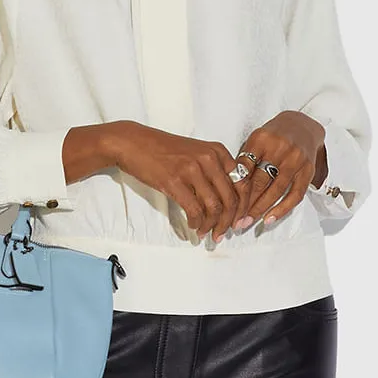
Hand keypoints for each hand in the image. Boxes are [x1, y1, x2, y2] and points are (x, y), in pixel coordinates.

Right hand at [105, 120, 239, 240]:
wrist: (134, 143)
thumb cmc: (163, 150)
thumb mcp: (196, 152)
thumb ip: (214, 170)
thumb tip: (227, 200)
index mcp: (218, 151)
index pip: (243, 184)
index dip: (243, 207)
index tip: (238, 221)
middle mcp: (209, 159)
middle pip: (231, 199)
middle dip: (228, 222)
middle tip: (222, 234)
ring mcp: (192, 170)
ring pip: (214, 207)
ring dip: (212, 226)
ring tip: (206, 233)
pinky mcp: (174, 182)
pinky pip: (194, 210)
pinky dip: (196, 223)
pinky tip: (193, 226)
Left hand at [231, 110, 325, 230]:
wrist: (302, 126)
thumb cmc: (272, 137)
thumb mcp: (254, 140)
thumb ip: (244, 160)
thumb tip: (228, 187)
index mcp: (261, 140)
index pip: (244, 168)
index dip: (233, 188)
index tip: (224, 203)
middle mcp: (280, 148)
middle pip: (259, 181)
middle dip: (245, 203)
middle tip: (233, 218)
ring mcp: (295, 160)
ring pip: (275, 190)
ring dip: (260, 209)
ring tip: (247, 222)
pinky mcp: (308, 170)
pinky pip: (295, 195)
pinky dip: (282, 209)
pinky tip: (269, 219)